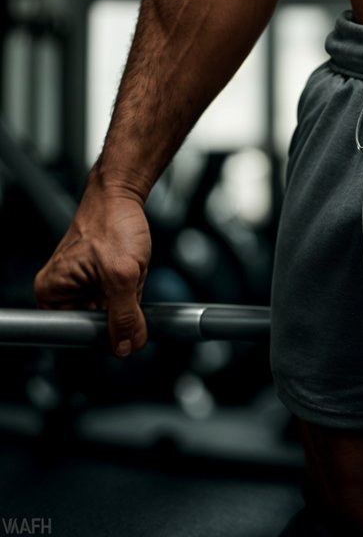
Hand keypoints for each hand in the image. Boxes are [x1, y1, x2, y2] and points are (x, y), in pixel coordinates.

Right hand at [34, 180, 151, 356]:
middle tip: (127, 284)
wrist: (122, 193)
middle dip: (120, 309)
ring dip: (128, 297)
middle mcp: (62, 292)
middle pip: (95, 325)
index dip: (102, 335)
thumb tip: (127, 345)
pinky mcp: (99, 279)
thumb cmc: (112, 222)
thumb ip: (125, 315)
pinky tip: (132, 268)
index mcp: (52, 293)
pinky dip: (131, 287)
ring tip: (128, 271)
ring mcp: (82, 286)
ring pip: (112, 312)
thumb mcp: (123, 274)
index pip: (76, 334)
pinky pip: (120, 298)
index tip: (121, 325)